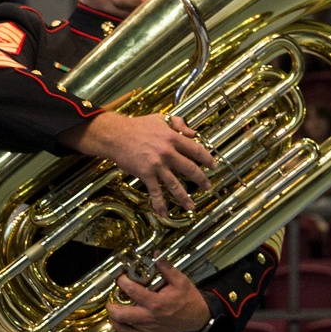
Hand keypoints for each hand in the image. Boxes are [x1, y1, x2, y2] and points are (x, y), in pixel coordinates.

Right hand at [61, 111, 215, 217]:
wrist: (116, 135)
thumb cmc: (137, 126)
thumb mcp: (161, 118)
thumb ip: (179, 123)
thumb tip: (193, 132)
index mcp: (173, 138)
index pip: (196, 150)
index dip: (207, 159)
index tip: (214, 166)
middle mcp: (168, 152)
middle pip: (190, 169)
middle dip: (201, 180)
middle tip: (208, 186)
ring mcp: (157, 165)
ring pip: (175, 184)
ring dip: (184, 197)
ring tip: (191, 206)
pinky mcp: (146, 174)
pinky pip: (155, 192)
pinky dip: (160, 204)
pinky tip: (164, 213)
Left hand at [107, 260, 209, 331]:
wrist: (197, 318)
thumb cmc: (188, 299)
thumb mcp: (181, 281)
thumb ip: (167, 268)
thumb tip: (156, 255)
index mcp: (156, 303)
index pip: (132, 291)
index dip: (122, 281)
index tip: (120, 276)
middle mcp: (149, 317)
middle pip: (121, 314)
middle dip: (111, 303)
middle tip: (111, 294)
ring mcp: (148, 328)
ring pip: (121, 325)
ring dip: (113, 315)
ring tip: (113, 305)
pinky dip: (119, 326)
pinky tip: (117, 318)